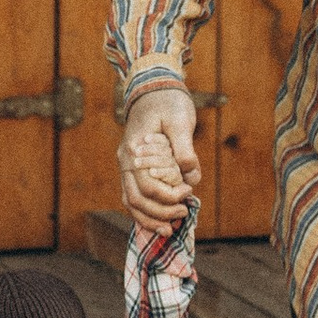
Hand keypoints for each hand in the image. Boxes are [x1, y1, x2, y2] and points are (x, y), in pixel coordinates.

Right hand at [118, 82, 200, 230]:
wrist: (153, 89)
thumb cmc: (168, 102)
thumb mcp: (180, 119)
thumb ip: (184, 148)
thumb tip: (191, 176)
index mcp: (134, 149)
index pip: (148, 185)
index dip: (170, 195)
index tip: (189, 192)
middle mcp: (126, 160)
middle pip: (136, 199)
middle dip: (160, 212)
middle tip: (184, 212)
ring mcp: (126, 166)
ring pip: (131, 202)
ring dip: (150, 218)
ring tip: (170, 228)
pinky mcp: (133, 169)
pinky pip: (133, 196)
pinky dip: (145, 212)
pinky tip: (161, 221)